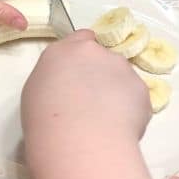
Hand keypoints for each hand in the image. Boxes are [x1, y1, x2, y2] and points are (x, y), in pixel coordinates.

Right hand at [21, 29, 151, 151]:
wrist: (80, 140)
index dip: (84, 54)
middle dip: (100, 75)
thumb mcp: (37, 92)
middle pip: (102, 58)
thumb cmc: (45, 120)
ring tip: (105, 120)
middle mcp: (94, 52)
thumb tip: (67, 86)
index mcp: (63, 51)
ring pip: (121, 77)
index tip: (82, 71)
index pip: (81, 38)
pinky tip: (118, 128)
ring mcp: (121, 68)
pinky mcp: (141, 88)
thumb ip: (56, 78)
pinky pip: (136, 97)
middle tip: (91, 103)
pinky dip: (130, 110)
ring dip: (116, 92)